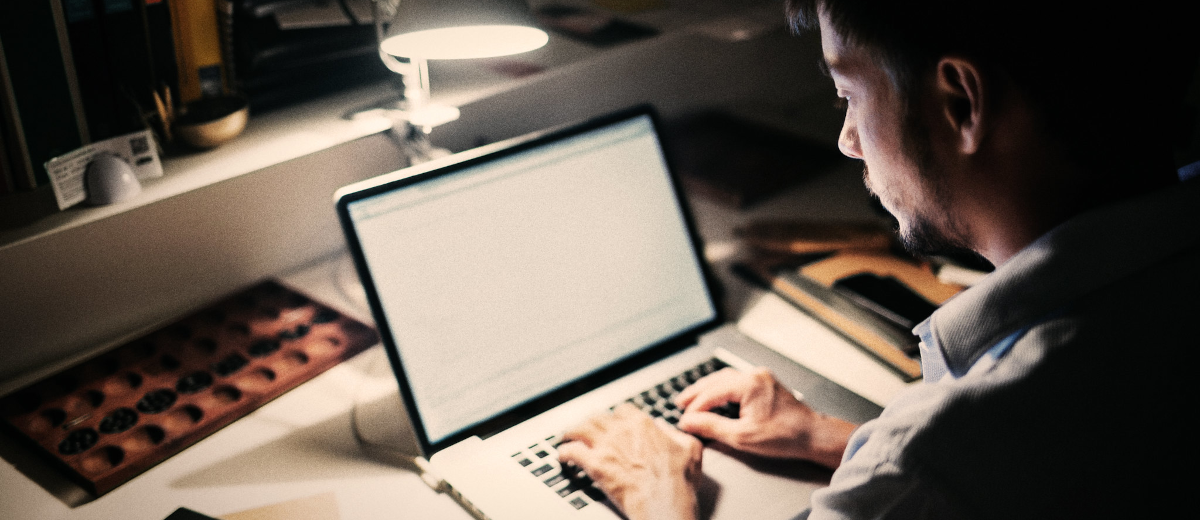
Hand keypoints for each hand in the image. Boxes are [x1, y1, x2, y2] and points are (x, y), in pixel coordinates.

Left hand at [558, 403, 701, 519]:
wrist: (664, 503)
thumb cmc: (678, 481)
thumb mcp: (690, 448)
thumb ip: (675, 433)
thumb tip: (664, 428)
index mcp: (642, 424)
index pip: (622, 410)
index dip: (616, 416)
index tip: (614, 421)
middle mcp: (621, 430)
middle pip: (597, 417)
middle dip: (590, 422)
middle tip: (586, 428)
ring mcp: (606, 447)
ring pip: (580, 429)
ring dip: (571, 432)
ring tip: (567, 437)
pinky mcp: (595, 465)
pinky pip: (572, 452)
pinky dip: (564, 452)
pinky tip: (563, 456)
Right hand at [675, 368, 856, 468]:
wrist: (813, 435)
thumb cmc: (784, 436)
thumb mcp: (742, 436)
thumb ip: (712, 427)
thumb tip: (689, 422)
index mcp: (749, 384)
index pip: (712, 392)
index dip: (695, 407)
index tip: (684, 419)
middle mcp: (755, 375)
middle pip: (717, 379)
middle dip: (697, 392)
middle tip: (680, 403)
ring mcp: (761, 377)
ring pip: (726, 378)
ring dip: (708, 389)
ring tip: (693, 399)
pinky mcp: (765, 383)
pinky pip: (737, 381)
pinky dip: (722, 389)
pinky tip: (715, 397)